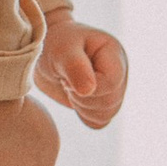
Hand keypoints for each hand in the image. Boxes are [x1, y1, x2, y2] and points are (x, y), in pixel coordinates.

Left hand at [35, 14, 128, 129]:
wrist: (46, 52)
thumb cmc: (55, 43)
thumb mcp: (61, 50)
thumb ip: (75, 66)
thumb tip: (89, 90)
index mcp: (114, 53)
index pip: (112, 82)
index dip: (89, 87)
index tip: (67, 77)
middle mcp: (119, 71)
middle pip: (110, 102)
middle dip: (83, 98)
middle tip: (66, 82)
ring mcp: (114, 89)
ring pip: (106, 115)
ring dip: (82, 107)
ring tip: (70, 88)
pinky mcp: (103, 103)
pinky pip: (99, 122)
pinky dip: (84, 115)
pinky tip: (74, 98)